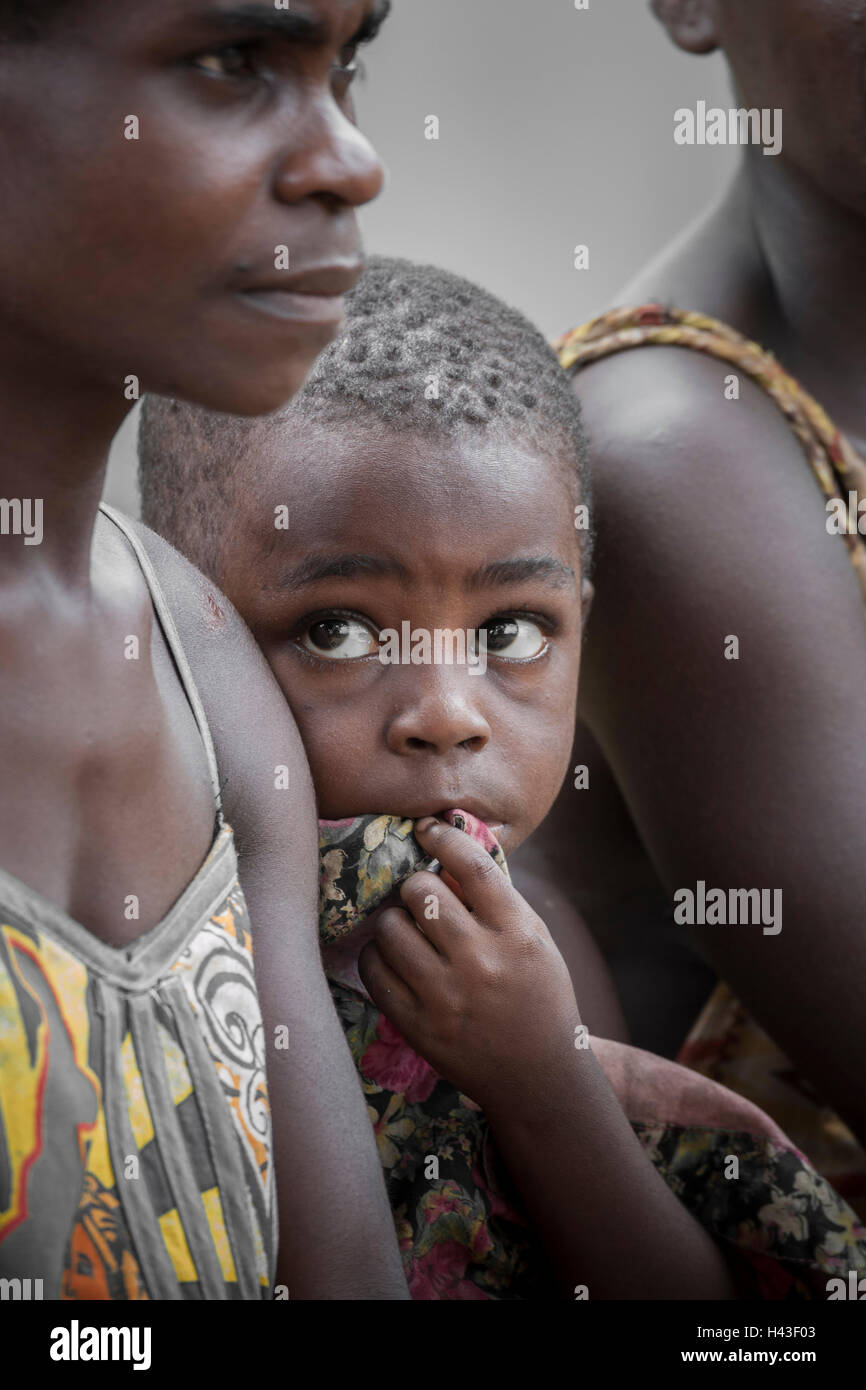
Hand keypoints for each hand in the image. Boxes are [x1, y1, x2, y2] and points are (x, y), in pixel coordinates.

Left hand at [358, 817, 581, 1116]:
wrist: (539, 1076)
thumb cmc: (538, 996)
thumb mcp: (535, 940)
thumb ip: (497, 900)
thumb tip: (446, 852)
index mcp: (518, 933)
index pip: (472, 865)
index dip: (442, 837)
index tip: (426, 828)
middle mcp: (482, 961)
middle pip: (421, 891)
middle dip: (415, 887)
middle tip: (419, 898)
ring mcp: (446, 996)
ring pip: (390, 927)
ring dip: (393, 920)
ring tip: (405, 929)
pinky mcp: (418, 1025)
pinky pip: (374, 970)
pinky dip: (377, 955)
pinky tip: (393, 957)